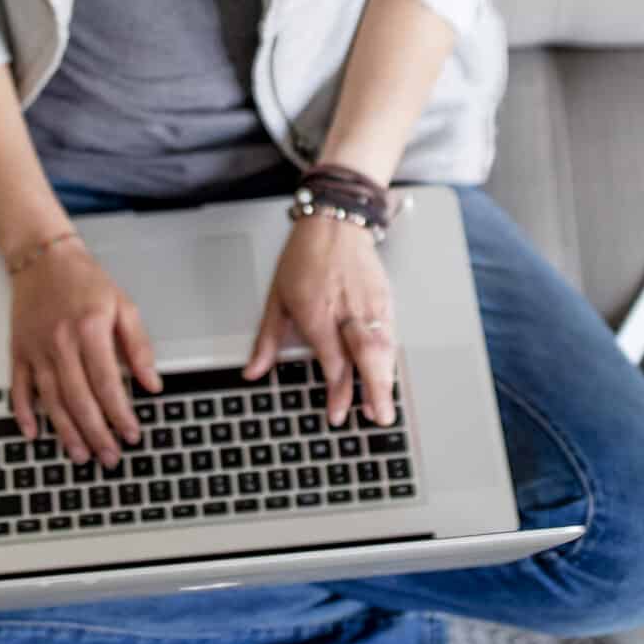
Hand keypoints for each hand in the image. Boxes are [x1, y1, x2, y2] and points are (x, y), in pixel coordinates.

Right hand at [9, 231, 161, 467]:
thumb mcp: (123, 305)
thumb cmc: (84, 280)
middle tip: (109, 456)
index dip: (120, 414)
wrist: (43, 258)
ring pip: (51, 400)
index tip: (131, 433)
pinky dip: (23, 413)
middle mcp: (60, 342)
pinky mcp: (19, 351)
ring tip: (80, 455)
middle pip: (79, 399)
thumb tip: (152, 383)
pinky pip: (19, 387)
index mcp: (90, 330)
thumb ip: (139, 346)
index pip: (107, 383)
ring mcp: (36, 349)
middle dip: (96, 434)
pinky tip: (33, 433)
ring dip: (66, 432)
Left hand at [239, 209, 399, 426]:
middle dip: (374, 391)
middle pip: (366, 357)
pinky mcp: (385, 300)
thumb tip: (252, 371)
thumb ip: (267, 340)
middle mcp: (346, 310)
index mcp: (316, 311)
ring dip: (385, 381)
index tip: (338, 414)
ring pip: (383, 349)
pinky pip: (391, 337)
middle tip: (378, 418)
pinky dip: (389, 361)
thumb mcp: (276, 298)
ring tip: (384, 408)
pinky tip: (387, 378)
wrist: (335, 224)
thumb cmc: (304, 257)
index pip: (333, 360)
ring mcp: (369, 305)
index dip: (338, 391)